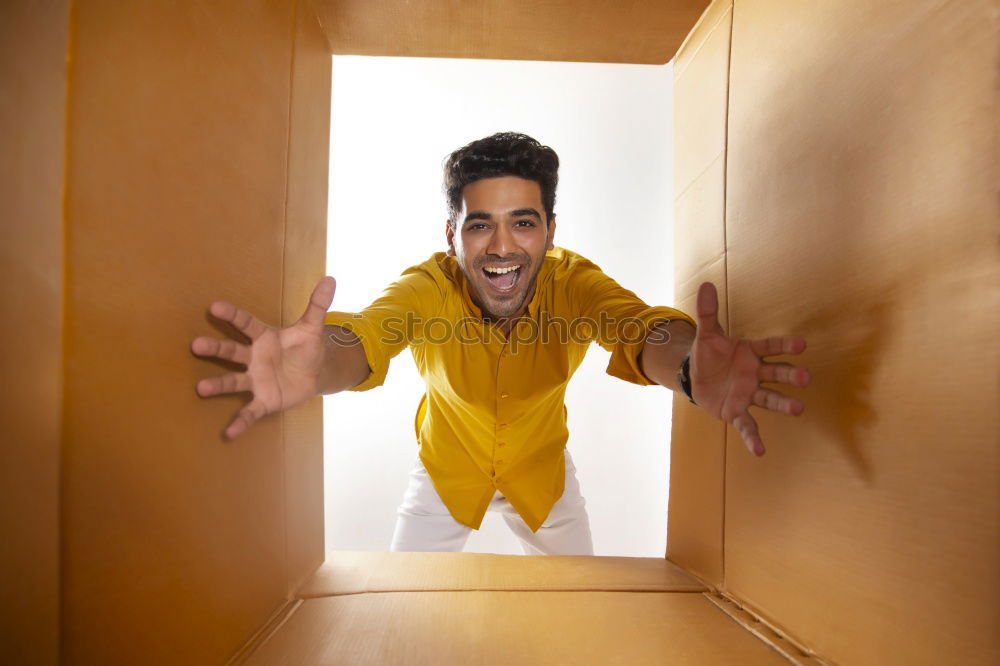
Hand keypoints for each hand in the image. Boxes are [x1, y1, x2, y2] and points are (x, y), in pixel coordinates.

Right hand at [190, 277, 336, 438]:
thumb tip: (330, 278)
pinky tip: (228, 433)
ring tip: (201, 388)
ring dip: (218, 384)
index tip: (215, 306)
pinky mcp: (263, 399)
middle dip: (214, 349)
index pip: (246, 324)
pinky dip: (240, 422)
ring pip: (233, 381)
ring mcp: (256, 379)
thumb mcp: (312, 328)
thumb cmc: (305, 348)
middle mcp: (254, 357)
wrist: (313, 374)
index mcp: (264, 337)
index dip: (232, 315)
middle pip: (232, 352)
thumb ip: (318, 305)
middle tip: (195, 345)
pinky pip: (250, 411)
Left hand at [690, 282, 810, 456]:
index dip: (784, 346)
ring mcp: (748, 394)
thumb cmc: (708, 354)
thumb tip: (704, 284)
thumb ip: (707, 312)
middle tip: (805, 378)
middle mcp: (755, 374)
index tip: (801, 345)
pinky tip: (760, 451)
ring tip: (798, 409)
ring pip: (769, 398)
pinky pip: (747, 425)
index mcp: (750, 352)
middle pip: (776, 373)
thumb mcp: (706, 334)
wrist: (696, 377)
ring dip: (783, 404)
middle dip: (790, 375)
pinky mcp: (737, 411)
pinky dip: (752, 437)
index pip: (770, 347)